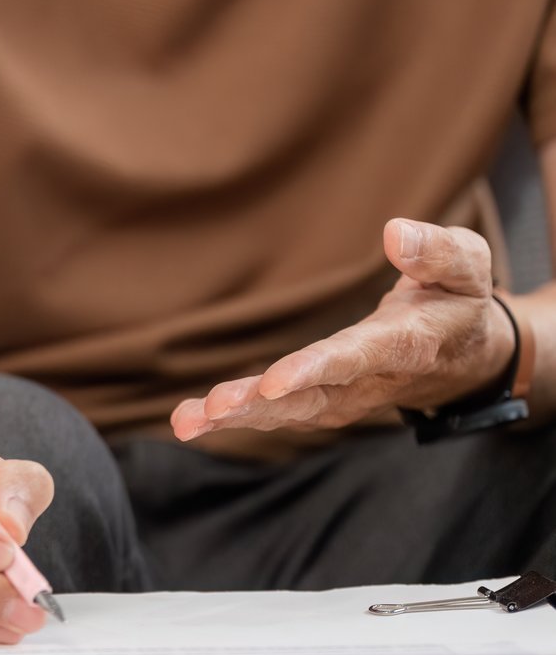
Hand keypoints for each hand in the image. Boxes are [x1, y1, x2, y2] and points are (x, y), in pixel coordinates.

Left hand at [171, 218, 515, 439]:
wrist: (469, 357)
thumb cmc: (458, 301)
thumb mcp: (466, 267)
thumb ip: (436, 252)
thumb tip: (393, 233)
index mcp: (406, 345)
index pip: (357, 357)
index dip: (316, 368)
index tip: (277, 379)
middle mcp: (371, 381)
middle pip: (312, 397)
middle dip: (262, 403)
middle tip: (213, 407)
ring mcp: (346, 398)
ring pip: (289, 414)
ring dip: (238, 417)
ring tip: (186, 421)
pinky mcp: (325, 403)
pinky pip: (279, 415)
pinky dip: (236, 420)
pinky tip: (193, 420)